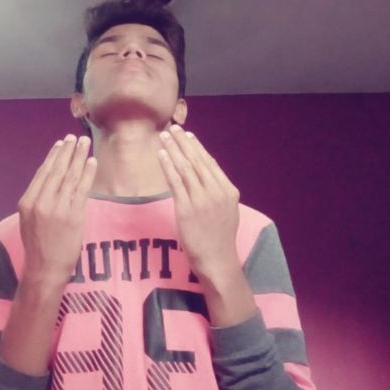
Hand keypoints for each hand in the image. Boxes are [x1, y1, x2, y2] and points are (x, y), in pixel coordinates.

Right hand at [18, 134, 96, 283]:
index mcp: (27, 201)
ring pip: (70, 177)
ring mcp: (58, 208)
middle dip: (67, 152)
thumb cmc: (38, 247)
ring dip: (79, 157)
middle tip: (74, 137)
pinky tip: (92, 162)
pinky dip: (87, 173)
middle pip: (56, 170)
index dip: (53, 156)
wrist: (44, 269)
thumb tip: (51, 182)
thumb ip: (38, 201)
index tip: (60, 144)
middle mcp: (41, 202)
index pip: (42, 173)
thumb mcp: (29, 220)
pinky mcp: (74, 216)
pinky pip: (82, 189)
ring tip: (85, 144)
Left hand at [157, 125, 239, 281]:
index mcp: (228, 191)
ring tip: (164, 137)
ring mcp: (201, 200)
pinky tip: (161, 155)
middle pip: (197, 161)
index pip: (210, 163)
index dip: (197, 148)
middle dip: (183, 143)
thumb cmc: (220, 238)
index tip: (188, 136)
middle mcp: (216, 192)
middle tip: (172, 129)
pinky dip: (167, 166)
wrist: (217, 260)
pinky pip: (175, 182)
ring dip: (173, 150)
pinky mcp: (186, 209)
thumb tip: (208, 174)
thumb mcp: (227, 211)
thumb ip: (219, 192)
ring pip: (185, 168)